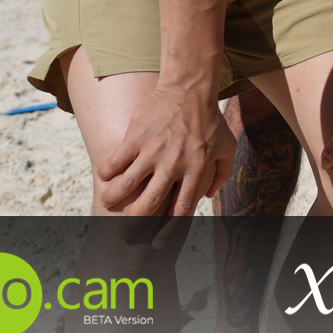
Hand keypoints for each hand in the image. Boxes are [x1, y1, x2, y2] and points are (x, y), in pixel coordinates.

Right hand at [96, 85, 233, 228]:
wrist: (190, 88)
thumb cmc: (210, 119)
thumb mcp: (227, 145)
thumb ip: (223, 173)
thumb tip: (209, 196)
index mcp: (196, 169)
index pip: (181, 209)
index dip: (168, 231)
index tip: (157, 244)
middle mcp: (173, 164)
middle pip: (150, 204)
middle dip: (134, 223)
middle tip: (124, 231)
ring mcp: (153, 150)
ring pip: (127, 185)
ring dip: (114, 199)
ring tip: (108, 204)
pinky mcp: (136, 137)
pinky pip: (115, 161)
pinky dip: (107, 171)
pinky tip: (105, 175)